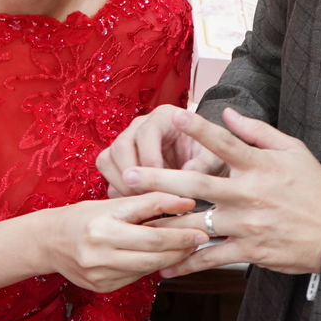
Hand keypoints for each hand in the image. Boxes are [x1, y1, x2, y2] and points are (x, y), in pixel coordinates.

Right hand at [41, 192, 206, 292]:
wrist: (49, 242)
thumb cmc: (83, 217)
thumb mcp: (112, 203)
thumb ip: (149, 202)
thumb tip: (186, 201)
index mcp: (102, 225)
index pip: (150, 228)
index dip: (178, 227)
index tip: (199, 224)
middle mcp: (99, 251)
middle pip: (152, 252)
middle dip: (180, 246)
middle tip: (200, 238)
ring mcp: (100, 273)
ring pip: (147, 268)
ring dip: (171, 258)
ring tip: (186, 247)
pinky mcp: (102, 287)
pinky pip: (135, 277)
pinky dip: (151, 267)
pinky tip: (161, 258)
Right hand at [95, 104, 226, 196]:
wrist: (202, 163)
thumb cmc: (208, 157)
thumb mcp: (213, 159)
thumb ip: (203, 164)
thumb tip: (187, 175)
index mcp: (164, 117)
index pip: (146, 133)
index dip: (149, 158)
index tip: (160, 180)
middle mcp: (140, 125)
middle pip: (121, 145)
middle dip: (132, 174)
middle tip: (146, 195)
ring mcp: (126, 141)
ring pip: (108, 158)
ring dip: (121, 183)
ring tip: (141, 201)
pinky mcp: (119, 159)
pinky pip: (107, 173)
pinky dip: (117, 189)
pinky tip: (135, 203)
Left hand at [121, 108, 320, 277]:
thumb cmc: (315, 188)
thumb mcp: (293, 151)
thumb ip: (257, 132)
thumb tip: (227, 113)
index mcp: (259, 166)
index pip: (224, 143)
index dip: (200, 128)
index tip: (176, 115)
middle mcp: (248, 194)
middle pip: (196, 184)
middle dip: (159, 179)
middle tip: (128, 176)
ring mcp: (247, 224)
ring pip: (197, 223)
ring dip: (164, 223)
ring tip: (134, 223)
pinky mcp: (249, 250)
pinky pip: (212, 258)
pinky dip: (187, 263)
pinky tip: (165, 266)